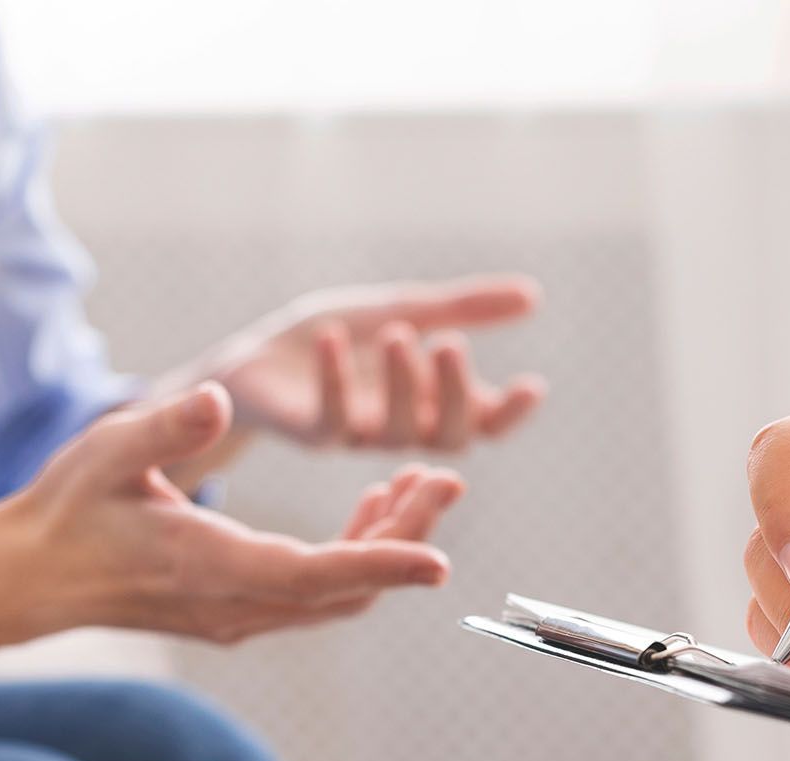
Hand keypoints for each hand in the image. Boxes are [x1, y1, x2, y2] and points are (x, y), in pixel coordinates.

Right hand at [11, 384, 460, 643]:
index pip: (316, 575)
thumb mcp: (108, 452)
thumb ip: (166, 427)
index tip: (440, 562)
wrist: (33, 578)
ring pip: (338, 597)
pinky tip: (371, 506)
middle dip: (406, 539)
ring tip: (418, 483)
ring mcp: (240, 617)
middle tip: (448, 479)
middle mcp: (236, 606)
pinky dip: (356, 557)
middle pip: (346, 589)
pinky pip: (318, 595)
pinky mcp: (240, 613)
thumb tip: (221, 401)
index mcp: (210, 566)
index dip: (380, 566)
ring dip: (386, 546)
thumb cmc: (67, 508)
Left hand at [186, 275, 546, 451]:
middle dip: (455, 392)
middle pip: (449, 436)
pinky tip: (333, 339)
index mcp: (432, 402)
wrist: (255, 357)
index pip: (485, 423)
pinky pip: (331, 423)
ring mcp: (359, 436)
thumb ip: (463, 308)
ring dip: (402, 384)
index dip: (511, 413)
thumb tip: (534, 296)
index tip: (531, 385)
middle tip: (451, 342)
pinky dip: (335, 381)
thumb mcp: (403, 309)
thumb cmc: (334, 339)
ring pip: (396, 431)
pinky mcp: (311, 434)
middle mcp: (403, 426)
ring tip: (398, 332)